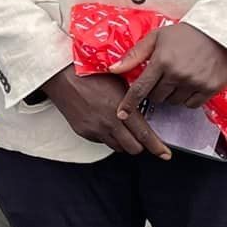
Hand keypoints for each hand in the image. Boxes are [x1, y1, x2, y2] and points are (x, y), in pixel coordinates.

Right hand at [44, 66, 170, 158]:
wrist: (61, 76)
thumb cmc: (90, 73)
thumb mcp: (119, 81)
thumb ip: (132, 98)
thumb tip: (146, 106)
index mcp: (119, 108)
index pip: (144, 135)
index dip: (157, 147)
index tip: (165, 154)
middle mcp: (108, 123)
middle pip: (133, 148)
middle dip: (141, 145)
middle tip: (144, 138)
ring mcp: (94, 130)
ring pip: (117, 147)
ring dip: (124, 141)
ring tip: (123, 129)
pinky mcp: (83, 132)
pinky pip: (102, 141)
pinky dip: (108, 136)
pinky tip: (106, 123)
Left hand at [114, 21, 226, 114]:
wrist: (221, 32)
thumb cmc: (186, 34)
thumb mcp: (157, 37)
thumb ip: (135, 54)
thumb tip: (114, 69)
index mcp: (162, 61)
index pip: (140, 88)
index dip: (129, 103)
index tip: (121, 114)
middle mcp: (178, 74)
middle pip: (156, 97)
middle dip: (155, 91)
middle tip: (163, 77)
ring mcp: (196, 82)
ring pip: (173, 102)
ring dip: (172, 94)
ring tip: (179, 77)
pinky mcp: (211, 88)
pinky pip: (191, 104)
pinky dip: (188, 98)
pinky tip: (191, 83)